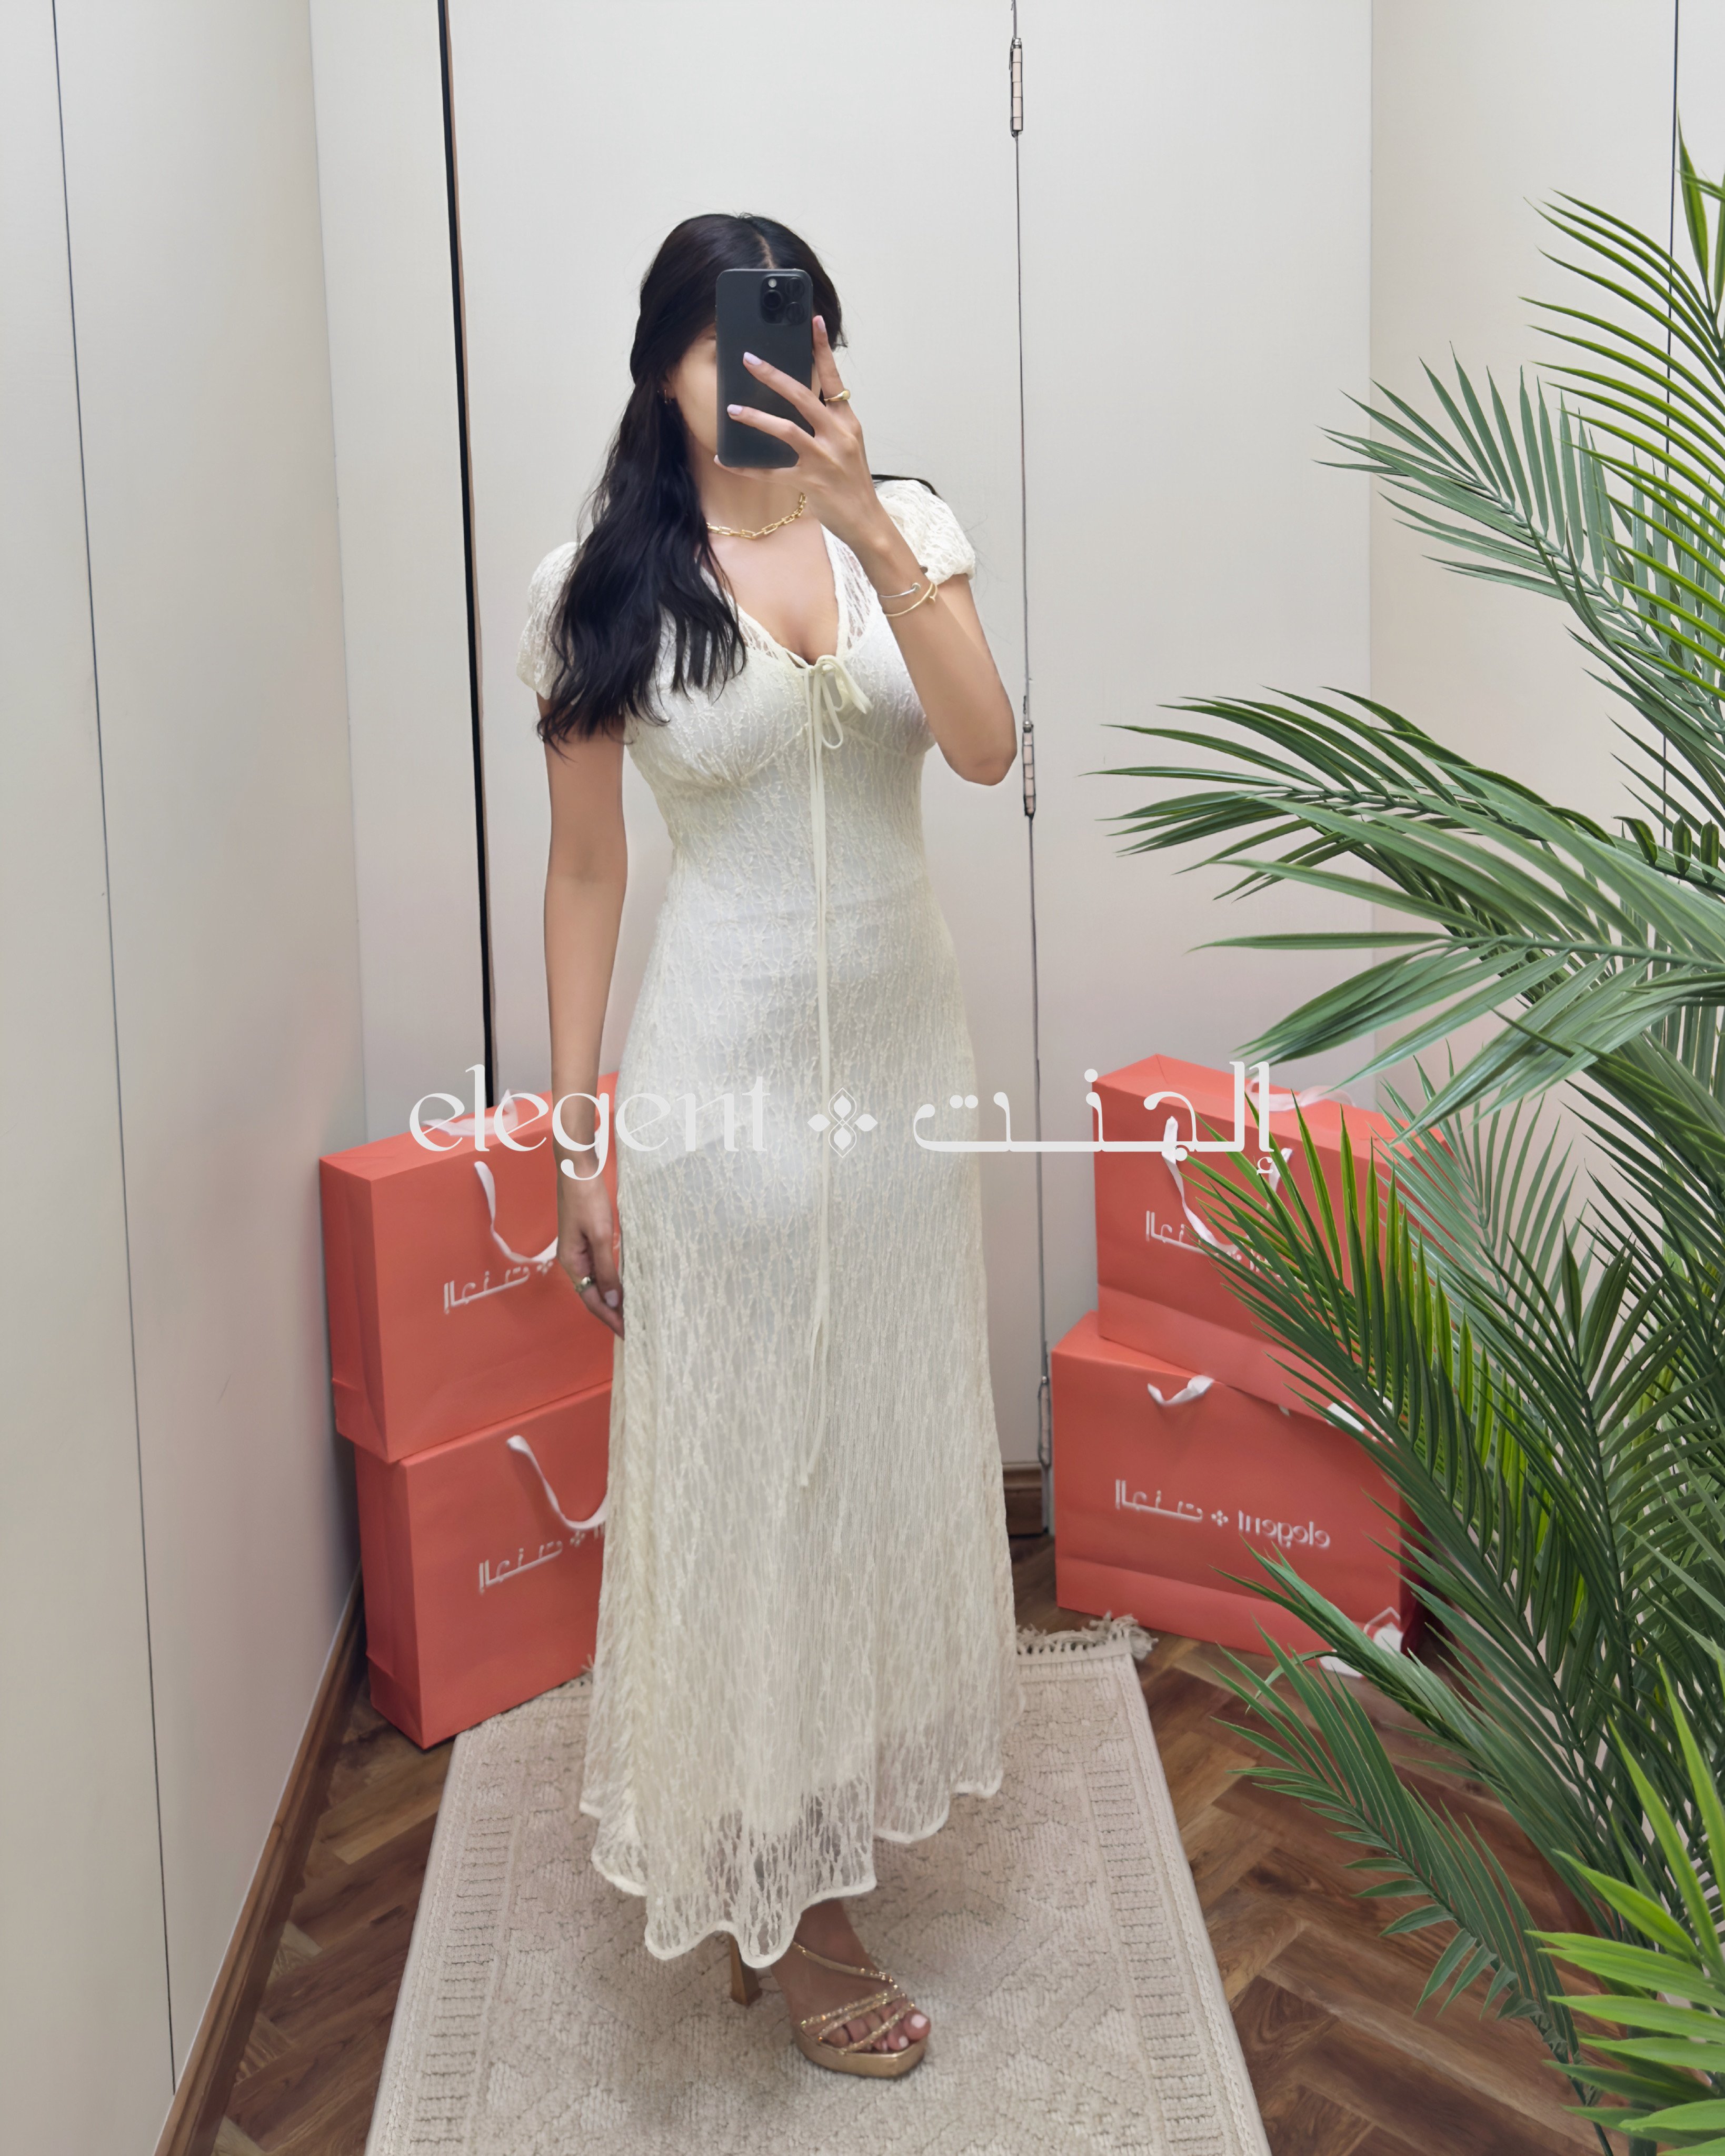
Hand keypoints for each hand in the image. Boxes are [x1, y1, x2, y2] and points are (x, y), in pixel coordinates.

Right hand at [557, 1174, 622, 1336]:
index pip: (592, 1300)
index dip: (610, 1318)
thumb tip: (612, 1300)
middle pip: (594, 1295)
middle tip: (634, 1329)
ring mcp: (580, 1251)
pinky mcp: (588, 1241)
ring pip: (598, 1282)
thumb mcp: (600, 1235)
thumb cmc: (587, 1199)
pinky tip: (624, 1285)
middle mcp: (574, 1261)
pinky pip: (601, 1268)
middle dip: (612, 1313)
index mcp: (572, 1263)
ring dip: (613, 1299)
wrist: (578, 1169)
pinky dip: (613, 1281)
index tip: (627, 1334)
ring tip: (632, 1313)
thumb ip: (606, 1268)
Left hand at [719, 316, 901, 565]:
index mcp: (847, 422)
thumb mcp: (848, 445)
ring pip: (786, 430)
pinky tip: (725, 460)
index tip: (813, 321)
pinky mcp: (810, 483)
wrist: (868, 522)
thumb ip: (828, 423)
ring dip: (756, 418)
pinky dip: (746, 467)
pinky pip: (771, 473)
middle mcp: (837, 435)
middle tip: (749, 360)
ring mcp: (824, 459)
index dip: (823, 350)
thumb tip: (800, 403)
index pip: (834, 379)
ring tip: (732, 410)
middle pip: (803, 396)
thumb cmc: (853, 483)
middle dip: (773, 376)